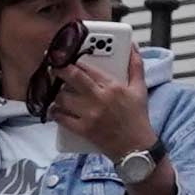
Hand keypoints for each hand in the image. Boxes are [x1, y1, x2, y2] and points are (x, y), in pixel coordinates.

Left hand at [38, 28, 156, 160]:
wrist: (136, 148)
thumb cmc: (137, 118)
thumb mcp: (140, 89)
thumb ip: (136, 65)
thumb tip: (133, 46)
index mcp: (113, 87)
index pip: (88, 68)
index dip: (73, 60)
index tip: (66, 57)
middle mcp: (100, 99)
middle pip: (73, 78)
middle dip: (59, 69)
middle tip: (53, 67)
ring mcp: (90, 115)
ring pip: (63, 98)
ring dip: (56, 93)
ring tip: (55, 90)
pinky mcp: (83, 130)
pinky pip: (61, 118)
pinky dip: (55, 112)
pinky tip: (54, 109)